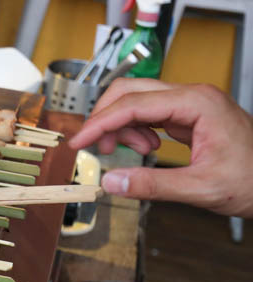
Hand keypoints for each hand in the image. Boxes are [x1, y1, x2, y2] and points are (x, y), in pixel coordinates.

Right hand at [69, 79, 252, 216]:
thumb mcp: (202, 189)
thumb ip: (153, 185)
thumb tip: (112, 182)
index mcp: (197, 104)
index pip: (133, 104)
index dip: (100, 123)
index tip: (79, 142)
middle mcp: (193, 96)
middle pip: (130, 91)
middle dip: (106, 118)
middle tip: (95, 146)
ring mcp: (192, 103)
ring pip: (138, 100)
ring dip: (123, 125)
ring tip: (130, 153)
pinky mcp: (190, 114)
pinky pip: (151, 112)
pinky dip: (138, 129)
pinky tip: (144, 148)